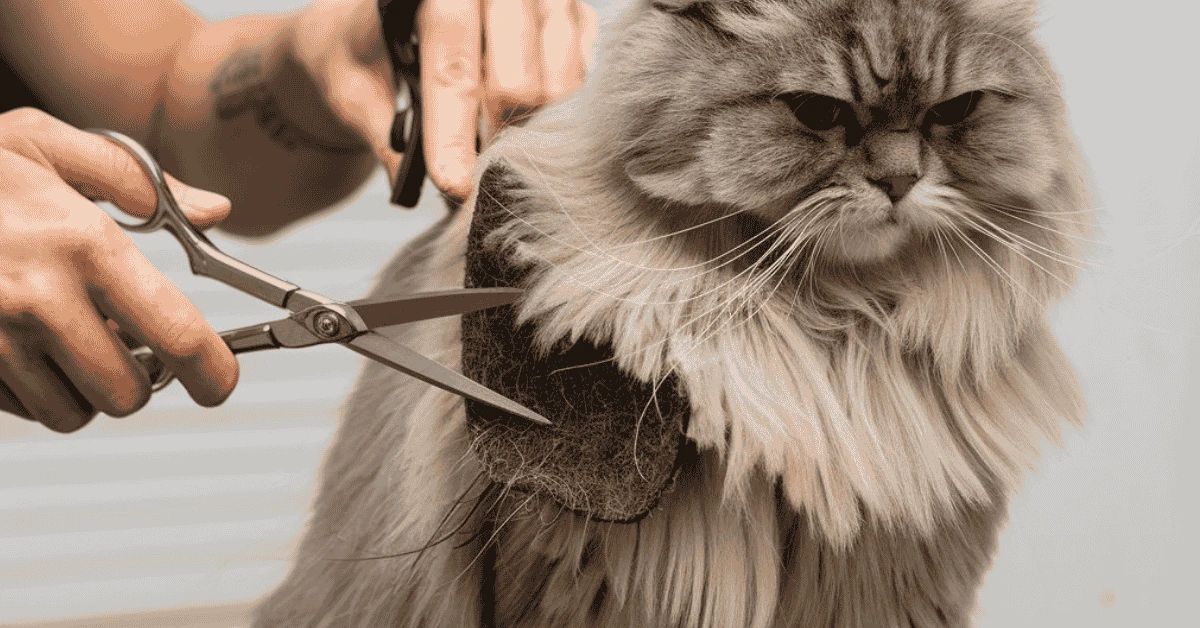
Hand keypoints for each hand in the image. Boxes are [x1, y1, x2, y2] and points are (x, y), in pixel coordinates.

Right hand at [0, 108, 238, 431]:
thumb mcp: (47, 144)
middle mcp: (39, 299)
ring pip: (72, 413)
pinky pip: (19, 409)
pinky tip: (24, 345)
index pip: (178, 337)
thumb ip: (140, 181)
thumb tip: (214, 211)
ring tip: (69, 341)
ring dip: (84, 390)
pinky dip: (33, 390)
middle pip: (126, 394)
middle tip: (130, 350)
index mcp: (83, 245)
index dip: (213, 373)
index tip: (218, 382)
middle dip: (139, 381)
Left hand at [290, 0, 597, 200]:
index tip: (454, 185)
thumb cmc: (367, 49)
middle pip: (517, 83)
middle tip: (476, 171)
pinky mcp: (576, 17)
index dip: (453, 132)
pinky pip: (582, 81)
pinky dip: (555, 114)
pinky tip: (526, 119)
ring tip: (497, 143)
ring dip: (530, 131)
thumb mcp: (353, 90)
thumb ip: (380, 133)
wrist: (392, 17)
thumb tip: (410, 183)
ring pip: (557, 88)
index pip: (453, 67)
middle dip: (497, 139)